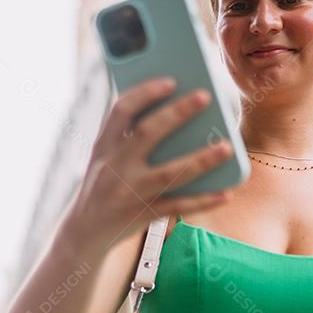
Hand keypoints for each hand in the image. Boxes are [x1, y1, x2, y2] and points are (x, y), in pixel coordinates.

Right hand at [71, 77, 235, 242]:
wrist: (85, 232)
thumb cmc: (104, 185)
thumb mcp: (105, 158)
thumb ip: (128, 137)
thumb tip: (175, 112)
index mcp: (104, 146)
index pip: (121, 110)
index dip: (145, 93)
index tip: (170, 81)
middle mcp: (114, 167)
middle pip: (147, 134)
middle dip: (177, 113)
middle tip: (205, 96)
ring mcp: (129, 192)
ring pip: (169, 173)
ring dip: (201, 160)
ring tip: (227, 147)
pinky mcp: (142, 215)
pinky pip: (178, 206)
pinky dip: (203, 200)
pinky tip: (225, 193)